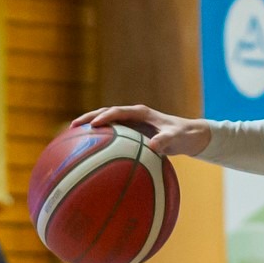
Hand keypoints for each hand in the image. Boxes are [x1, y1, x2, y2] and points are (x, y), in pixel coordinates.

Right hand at [71, 105, 210, 157]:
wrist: (191, 136)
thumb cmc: (184, 135)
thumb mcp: (177, 137)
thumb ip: (166, 140)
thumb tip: (153, 147)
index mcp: (141, 113)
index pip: (117, 111)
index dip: (104, 117)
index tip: (93, 125)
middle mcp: (134, 116)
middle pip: (106, 113)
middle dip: (89, 118)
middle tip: (72, 126)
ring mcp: (132, 124)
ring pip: (107, 123)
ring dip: (91, 126)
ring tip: (72, 136)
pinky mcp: (132, 133)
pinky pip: (113, 135)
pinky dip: (101, 139)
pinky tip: (90, 151)